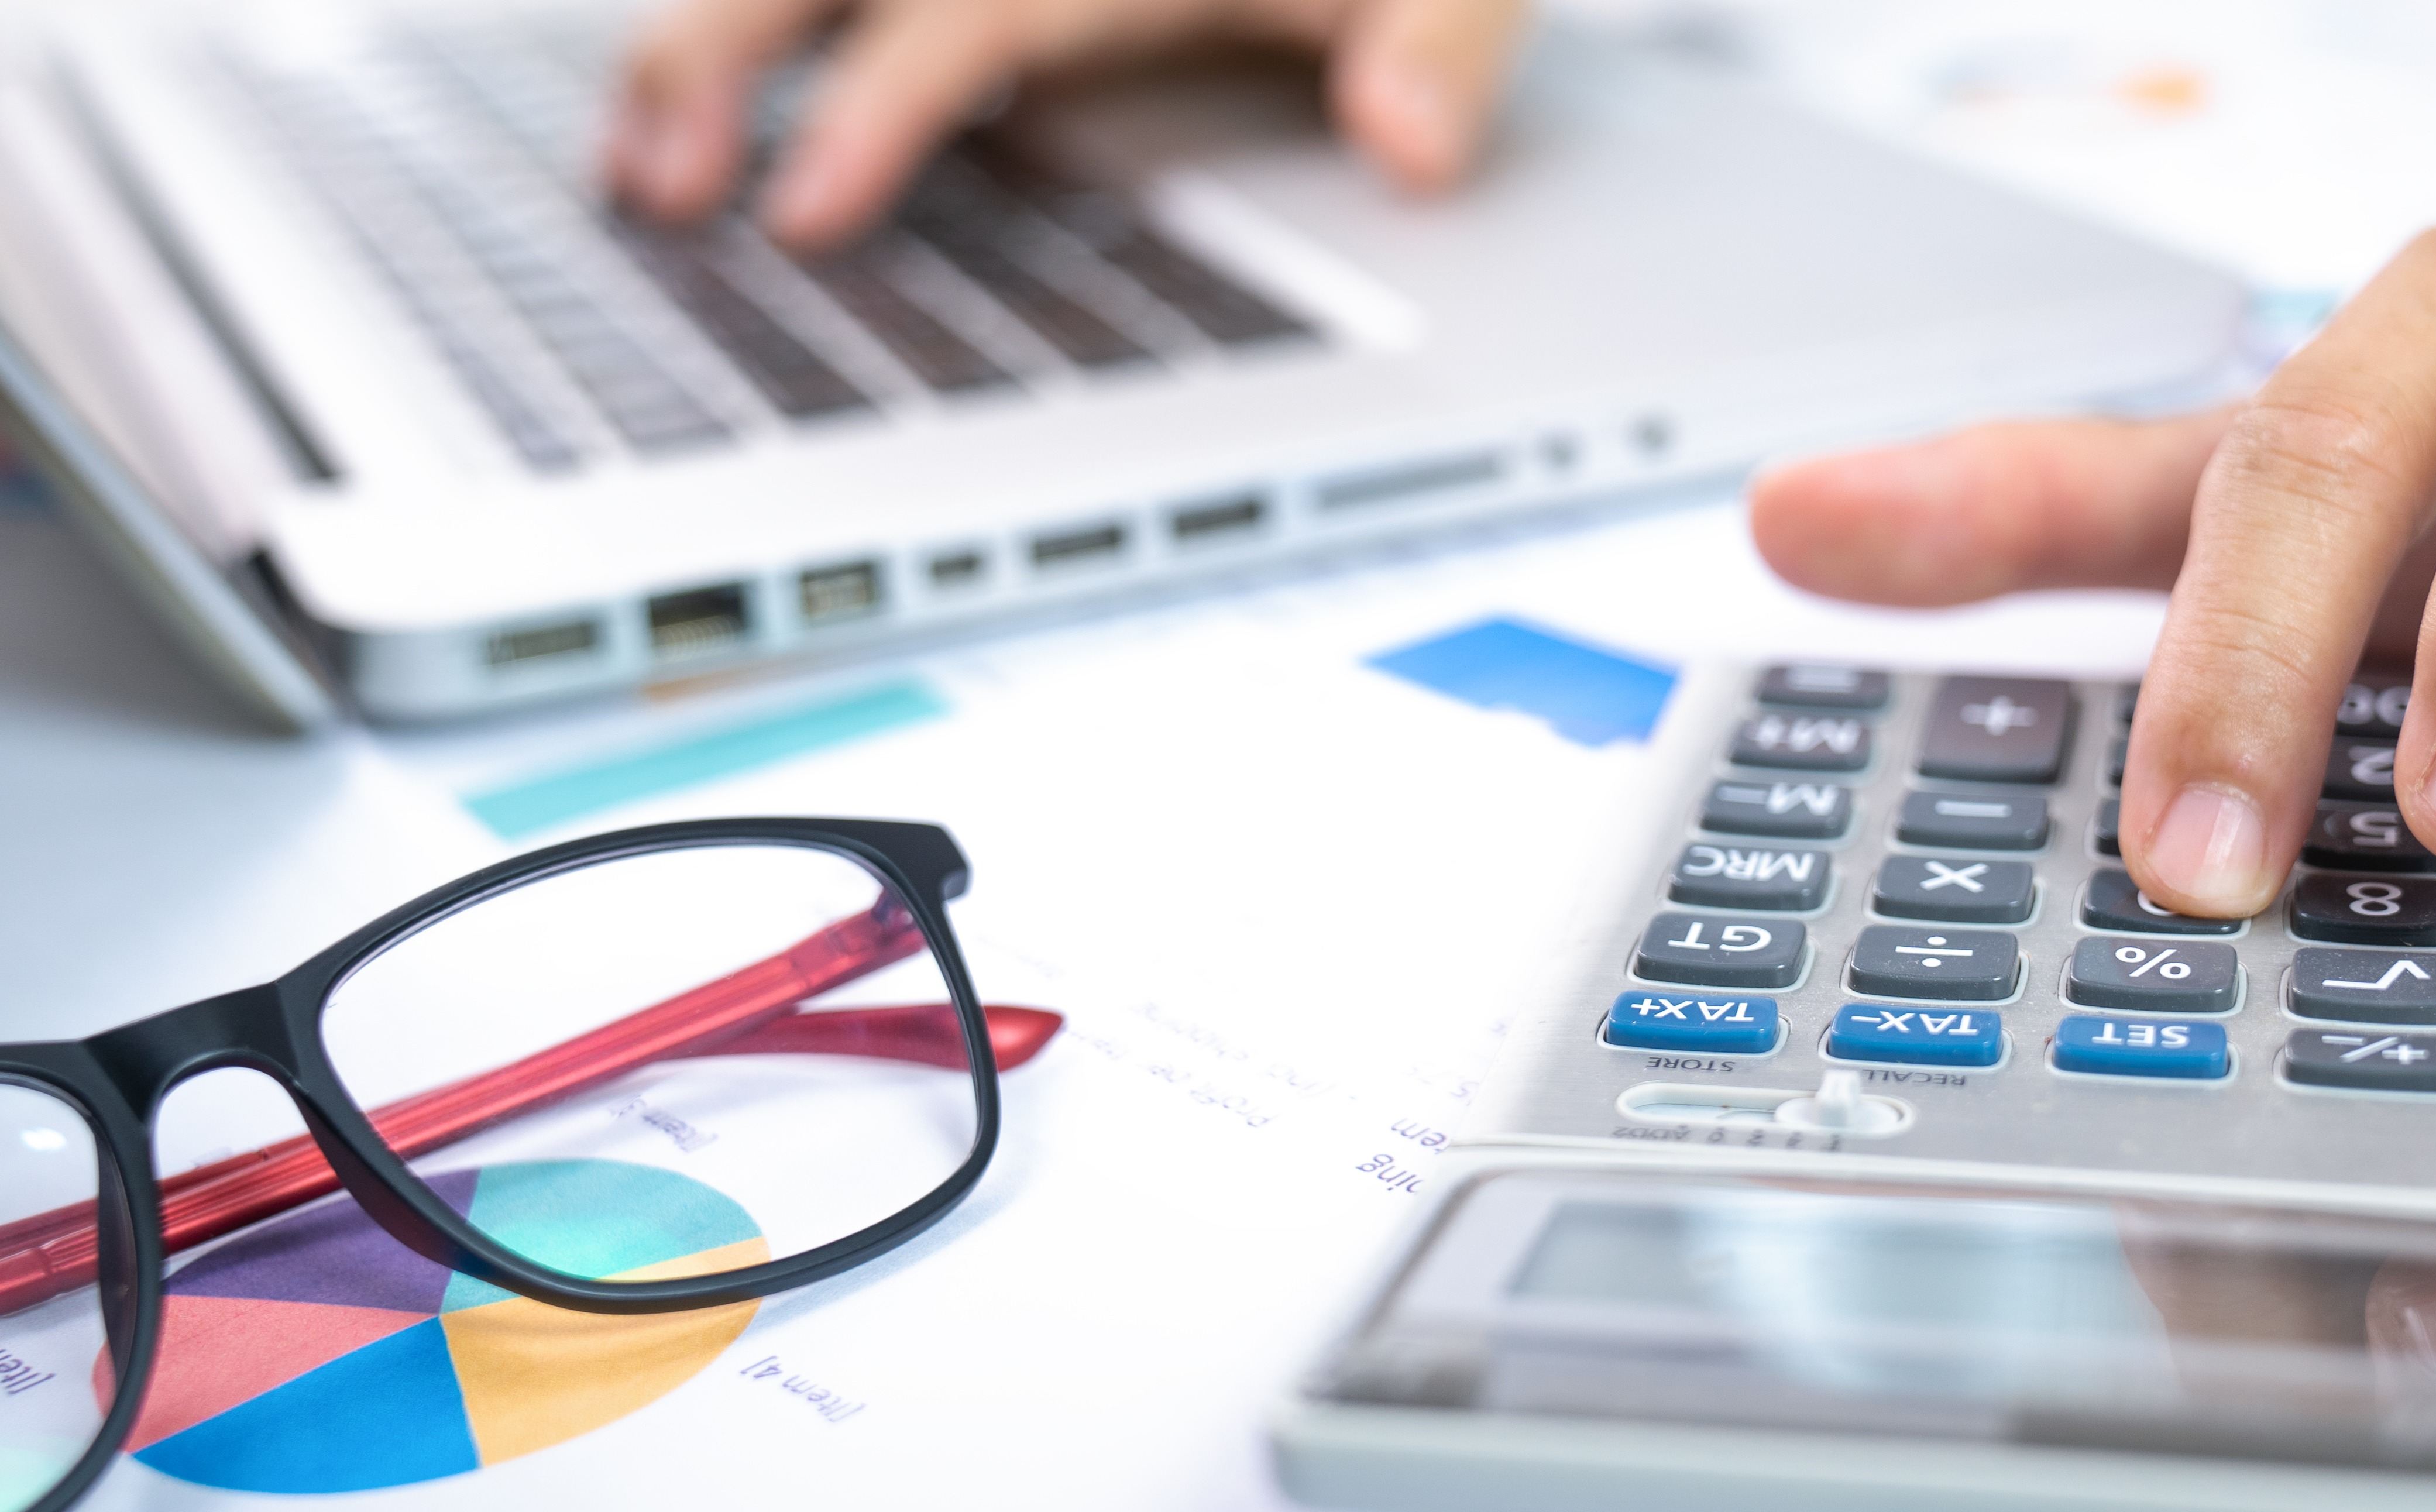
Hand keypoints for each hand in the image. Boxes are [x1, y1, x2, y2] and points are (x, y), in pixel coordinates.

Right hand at [606, 0, 1528, 249]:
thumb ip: (1446, 45)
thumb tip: (1414, 148)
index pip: (964, 17)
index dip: (876, 107)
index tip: (802, 208)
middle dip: (716, 63)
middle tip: (648, 193)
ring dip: (699, 52)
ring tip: (630, 175)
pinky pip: (857, 4)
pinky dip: (752, 39)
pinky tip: (685, 117)